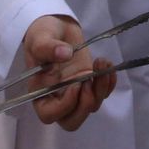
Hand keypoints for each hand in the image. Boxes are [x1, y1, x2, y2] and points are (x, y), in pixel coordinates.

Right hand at [19, 15, 117, 129]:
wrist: (57, 27)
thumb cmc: (42, 35)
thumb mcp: (40, 38)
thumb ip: (48, 47)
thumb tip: (65, 54)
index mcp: (40, 92)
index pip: (49, 115)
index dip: (65, 106)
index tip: (75, 84)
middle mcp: (58, 98)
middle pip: (72, 121)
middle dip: (86, 104)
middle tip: (89, 80)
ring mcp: (76, 93)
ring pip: (91, 107)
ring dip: (101, 89)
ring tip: (101, 62)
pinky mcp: (90, 84)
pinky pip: (103, 94)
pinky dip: (109, 83)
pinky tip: (107, 65)